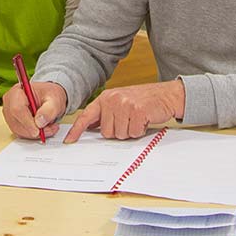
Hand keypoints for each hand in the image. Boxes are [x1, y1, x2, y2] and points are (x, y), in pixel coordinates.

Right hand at [2, 81, 66, 140]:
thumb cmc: (50, 95)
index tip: (38, 131)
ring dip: (35, 133)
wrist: (49, 98)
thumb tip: (39, 122)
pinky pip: (20, 133)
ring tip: (50, 127)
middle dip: (33, 130)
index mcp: (17, 91)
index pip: (17, 108)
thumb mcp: (55, 100)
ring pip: (18, 130)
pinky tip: (43, 129)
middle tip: (50, 129)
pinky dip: (32, 134)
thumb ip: (49, 110)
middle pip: (15, 121)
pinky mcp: (13, 123)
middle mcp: (10, 102)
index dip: (26, 122)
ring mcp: (9, 113)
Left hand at [65, 80, 184, 142]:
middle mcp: (113, 99)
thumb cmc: (143, 100)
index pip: (86, 116)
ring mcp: (125, 104)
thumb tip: (90, 126)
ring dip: (130, 131)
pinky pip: (134, 133)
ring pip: (120, 134)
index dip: (77, 130)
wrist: (166, 95)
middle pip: (106, 132)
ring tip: (137, 119)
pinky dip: (140, 131)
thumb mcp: (120, 102)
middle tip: (129, 121)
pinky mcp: (138, 111)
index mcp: (105, 98)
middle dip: (118, 131)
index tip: (69, 141)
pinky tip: (144, 120)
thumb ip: (105, 113)